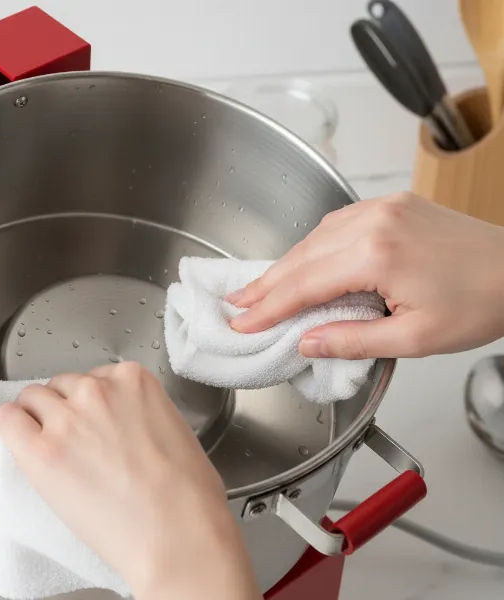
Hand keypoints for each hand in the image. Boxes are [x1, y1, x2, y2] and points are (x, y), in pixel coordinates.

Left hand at [0, 363, 260, 599]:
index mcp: (133, 380)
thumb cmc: (188, 493)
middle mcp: (98, 390)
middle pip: (63, 385)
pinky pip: (8, 420)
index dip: (92, 402)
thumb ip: (140, 412)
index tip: (93, 419)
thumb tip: (120, 425)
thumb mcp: (173, 429)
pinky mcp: (42, 450)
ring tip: (49, 444)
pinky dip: (11, 427)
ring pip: (33, 398)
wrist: (177, 534)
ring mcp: (68, 418)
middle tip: (74, 437)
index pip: (95, 377)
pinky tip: (21, 443)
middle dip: (65, 407)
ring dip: (38, 417)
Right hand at [228, 192, 503, 358]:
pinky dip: (313, 245)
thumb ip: (352, 340)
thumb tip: (306, 342)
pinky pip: (338, 222)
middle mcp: (373, 222)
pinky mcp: (392, 204)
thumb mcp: (414, 338)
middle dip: (266, 282)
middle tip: (237, 301)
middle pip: (302, 255)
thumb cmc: (478, 303)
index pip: (304, 285)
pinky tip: (303, 260)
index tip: (243, 321)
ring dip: (287, 263)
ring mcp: (382, 208)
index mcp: (377, 255)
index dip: (269, 307)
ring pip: (316, 235)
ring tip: (262, 286)